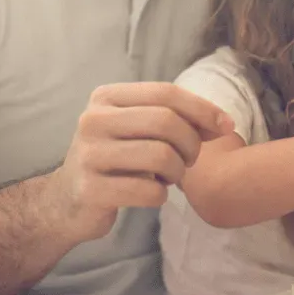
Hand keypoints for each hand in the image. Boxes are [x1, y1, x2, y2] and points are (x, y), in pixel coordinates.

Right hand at [55, 82, 233, 240]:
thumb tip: (223, 123)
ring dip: (177, 172)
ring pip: (161, 156)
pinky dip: (160, 196)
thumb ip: (178, 120)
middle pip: (166, 122)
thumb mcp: (140, 130)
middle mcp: (93, 120)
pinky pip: (149, 191)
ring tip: (166, 177)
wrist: (67, 201)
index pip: (165, 92)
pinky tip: (150, 194)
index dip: (202, 108)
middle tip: (188, 161)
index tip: (226, 126)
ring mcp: (89, 155)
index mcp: (106, 97)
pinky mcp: (91, 190)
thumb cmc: (117, 160)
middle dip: (191, 144)